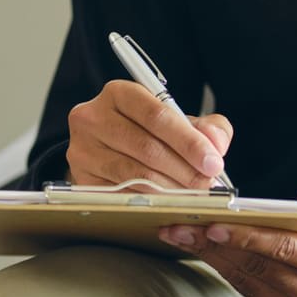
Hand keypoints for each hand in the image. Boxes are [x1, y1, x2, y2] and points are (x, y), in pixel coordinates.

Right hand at [65, 80, 231, 190]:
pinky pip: (121, 195)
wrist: (107, 148)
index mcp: (118, 93)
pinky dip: (150, 202)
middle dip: (184, 170)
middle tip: (207, 184)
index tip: (212, 161)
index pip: (156, 116)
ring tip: (193, 195)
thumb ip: (206, 127)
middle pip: (146, 147)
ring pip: (134, 175)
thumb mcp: (178, 121)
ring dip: (170, 189)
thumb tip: (216, 144)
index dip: (188, 141)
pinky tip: (169, 203)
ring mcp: (82, 150)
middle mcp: (92, 117)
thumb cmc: (146, 132)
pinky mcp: (80, 179)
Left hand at [159, 190, 296, 296]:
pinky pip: (250, 291)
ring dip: (212, 257)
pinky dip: (225, 269)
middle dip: (215, 245)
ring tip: (180, 235)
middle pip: (260, 267)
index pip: (287, 250)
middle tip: (179, 225)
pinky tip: (203, 250)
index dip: (248, 238)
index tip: (213, 225)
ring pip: (248, 281)